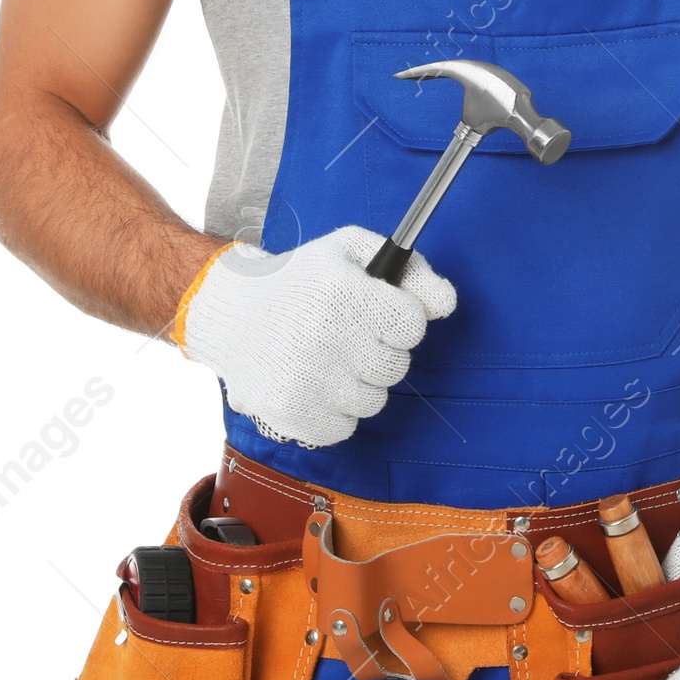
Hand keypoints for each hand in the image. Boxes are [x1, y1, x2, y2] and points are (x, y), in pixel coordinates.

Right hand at [173, 227, 455, 446]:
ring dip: (359, 382)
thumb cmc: (301, 279)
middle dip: (380, 350)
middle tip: (348, 334)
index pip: (412, 325)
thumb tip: (447, 303)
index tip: (378, 313)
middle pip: (396, 366)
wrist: (232, 313)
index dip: (400, 319)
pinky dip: (335, 411)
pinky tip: (314, 382)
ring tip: (328, 358)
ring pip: (374, 401)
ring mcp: (308, 381)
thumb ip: (411, 271)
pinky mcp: (292, 415)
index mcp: (343, 292)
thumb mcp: (354, 251)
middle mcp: (326, 338)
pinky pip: (345, 428)